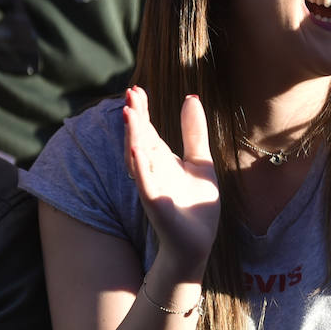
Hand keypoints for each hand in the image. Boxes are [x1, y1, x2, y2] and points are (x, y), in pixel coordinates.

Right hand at [124, 86, 219, 273]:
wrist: (198, 240)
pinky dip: (140, 166)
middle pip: (140, 139)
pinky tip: (137, 149)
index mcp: (162, 160)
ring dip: (133, 136)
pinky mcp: (156, 203)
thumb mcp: (200, 160)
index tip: (136, 89)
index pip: (149, 131)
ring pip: (138, 157)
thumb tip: (191, 98)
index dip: (142, 111)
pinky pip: (145, 182)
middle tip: (130, 93)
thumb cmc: (195, 203)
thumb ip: (194, 132)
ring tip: (130, 113)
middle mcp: (153, 170)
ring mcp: (152, 186)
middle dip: (135, 117)